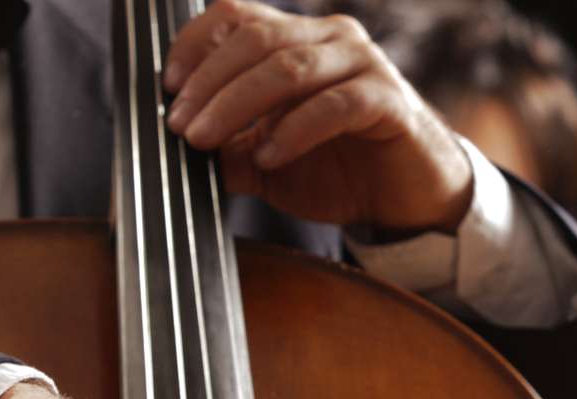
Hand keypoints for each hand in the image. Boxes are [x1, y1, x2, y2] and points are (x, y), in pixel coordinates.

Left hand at [164, 1, 473, 232]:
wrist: (408, 202)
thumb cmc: (341, 170)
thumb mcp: (267, 162)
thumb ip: (227, 149)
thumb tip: (177, 148)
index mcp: (299, 40)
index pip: (237, 16)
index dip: (195, 45)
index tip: (167, 87)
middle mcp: (332, 39)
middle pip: (256, 39)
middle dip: (209, 83)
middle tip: (180, 125)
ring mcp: (364, 65)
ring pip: (289, 67)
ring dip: (237, 103)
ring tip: (207, 140)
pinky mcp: (389, 102)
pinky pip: (333, 105)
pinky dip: (293, 130)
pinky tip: (269, 155)